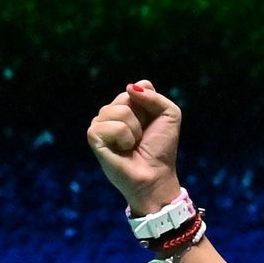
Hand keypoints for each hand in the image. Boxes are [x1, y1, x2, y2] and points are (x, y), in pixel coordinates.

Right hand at [86, 80, 183, 214]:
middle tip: (141, 136)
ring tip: (133, 144)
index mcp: (129, 105)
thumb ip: (154, 96)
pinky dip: (123, 138)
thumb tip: (129, 87)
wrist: (155, 174)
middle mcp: (112, 112)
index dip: (149, 104)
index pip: (137, 88)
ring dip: (133, 130)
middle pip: (126, 96)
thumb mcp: (169, 114)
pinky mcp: (94, 136)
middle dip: (141, 117)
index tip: (152, 123)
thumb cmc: (161, 148)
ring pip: (118, 110)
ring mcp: (101, 123)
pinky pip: (110, 126)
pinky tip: (123, 149)